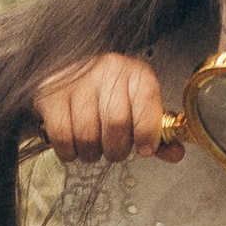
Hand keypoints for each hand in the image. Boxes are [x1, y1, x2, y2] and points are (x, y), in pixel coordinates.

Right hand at [31, 50, 180, 166]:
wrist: (68, 72)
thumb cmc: (108, 94)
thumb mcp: (138, 106)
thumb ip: (156, 132)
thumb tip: (175, 154)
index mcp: (135, 73)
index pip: (147, 103)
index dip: (147, 133)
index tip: (144, 149)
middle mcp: (107, 72)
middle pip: (116, 124)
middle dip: (117, 150)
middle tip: (114, 150)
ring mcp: (76, 83)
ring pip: (87, 136)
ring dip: (92, 153)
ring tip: (93, 146)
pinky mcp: (50, 97)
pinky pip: (62, 137)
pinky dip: (70, 152)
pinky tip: (74, 145)